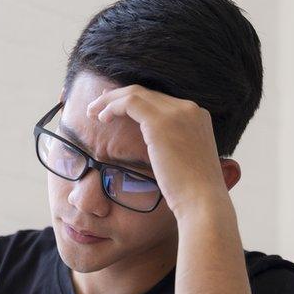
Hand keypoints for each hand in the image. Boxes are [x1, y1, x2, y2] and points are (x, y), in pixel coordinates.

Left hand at [85, 85, 229, 215]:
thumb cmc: (191, 191)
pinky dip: (112, 107)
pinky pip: (129, 103)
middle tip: (98, 106)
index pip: (160, 100)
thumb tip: (155, 145)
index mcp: (197, 117)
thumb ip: (174, 145)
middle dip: (119, 97)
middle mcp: (189, 109)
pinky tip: (101, 118)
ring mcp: (177, 112)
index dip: (135, 102)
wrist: (202, 200)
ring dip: (110, 100)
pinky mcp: (161, 122)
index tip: (115, 108)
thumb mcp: (185, 160)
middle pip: (147, 93)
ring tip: (92, 112)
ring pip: (135, 93)